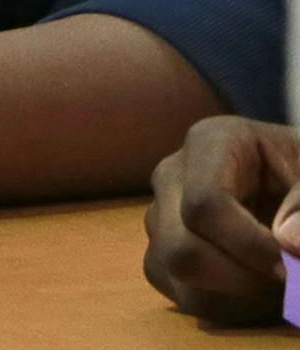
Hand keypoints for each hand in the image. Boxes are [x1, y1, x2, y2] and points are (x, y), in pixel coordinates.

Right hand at [142, 116, 299, 324]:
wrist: (291, 185)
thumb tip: (288, 245)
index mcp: (211, 142)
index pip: (205, 204)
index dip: (250, 246)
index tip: (291, 267)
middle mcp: (172, 174)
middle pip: (181, 246)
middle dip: (241, 279)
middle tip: (287, 281)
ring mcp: (161, 212)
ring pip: (175, 273)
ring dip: (234, 295)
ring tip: (274, 284)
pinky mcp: (162, 248)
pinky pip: (179, 292)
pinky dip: (222, 305)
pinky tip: (255, 290)